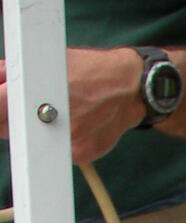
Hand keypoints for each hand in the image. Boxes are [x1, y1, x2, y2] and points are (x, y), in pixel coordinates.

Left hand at [0, 48, 142, 163]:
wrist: (127, 89)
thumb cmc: (87, 71)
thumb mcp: (44, 60)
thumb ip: (12, 73)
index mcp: (34, 93)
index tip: (1, 109)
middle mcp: (49, 121)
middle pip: (12, 130)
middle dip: (13, 120)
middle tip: (27, 110)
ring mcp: (65, 141)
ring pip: (37, 143)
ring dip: (39, 132)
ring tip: (61, 113)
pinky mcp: (80, 154)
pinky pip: (60, 152)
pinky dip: (63, 140)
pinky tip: (78, 124)